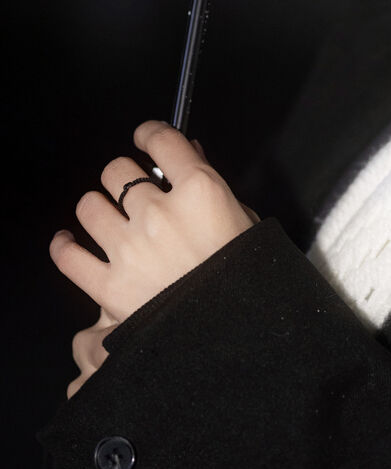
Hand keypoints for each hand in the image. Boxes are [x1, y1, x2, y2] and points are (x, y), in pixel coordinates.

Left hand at [51, 121, 256, 397]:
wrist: (237, 334)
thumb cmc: (247, 276)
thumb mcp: (243, 221)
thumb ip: (212, 186)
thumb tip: (188, 153)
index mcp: (200, 192)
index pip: (161, 140)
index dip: (149, 134)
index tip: (146, 139)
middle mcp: (159, 213)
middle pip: (118, 171)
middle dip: (123, 178)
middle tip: (134, 193)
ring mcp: (129, 249)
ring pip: (89, 205)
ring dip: (98, 207)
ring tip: (108, 218)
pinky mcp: (108, 286)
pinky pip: (68, 255)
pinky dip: (65, 246)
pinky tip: (70, 241)